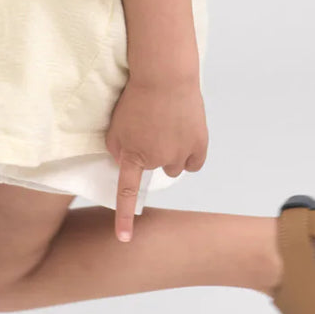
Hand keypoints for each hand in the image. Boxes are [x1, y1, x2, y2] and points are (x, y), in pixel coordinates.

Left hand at [105, 73, 207, 241]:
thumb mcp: (114, 127)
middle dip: (152, 154)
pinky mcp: (200, 142)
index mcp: (134, 157)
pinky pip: (194, 161)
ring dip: (172, 153)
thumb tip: (128, 164)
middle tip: (150, 127)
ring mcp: (182, 152)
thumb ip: (118, 150)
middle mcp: (159, 160)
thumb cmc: (135, 97)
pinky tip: (184, 135)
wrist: (164, 73)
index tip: (124, 240)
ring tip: (167, 126)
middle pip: (156, 169)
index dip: (125, 219)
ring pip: (176, 166)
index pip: (127, 194)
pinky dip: (190, 153)